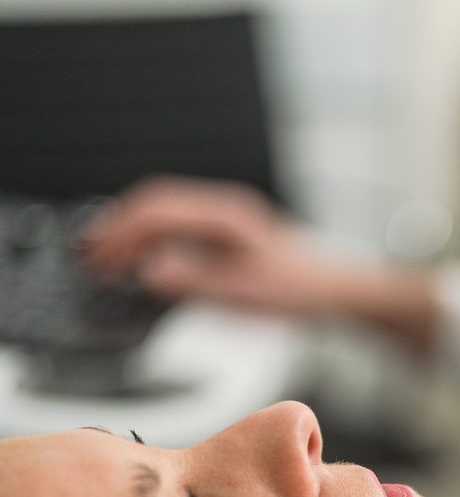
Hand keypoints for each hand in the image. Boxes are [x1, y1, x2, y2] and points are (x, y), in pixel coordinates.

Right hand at [82, 176, 346, 316]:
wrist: (332, 289)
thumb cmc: (297, 287)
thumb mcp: (242, 291)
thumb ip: (194, 279)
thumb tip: (150, 271)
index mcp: (224, 214)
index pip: (158, 209)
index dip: (123, 231)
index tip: (100, 253)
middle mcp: (222, 209)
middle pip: (155, 205)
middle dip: (118, 227)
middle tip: (91, 255)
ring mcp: (224, 219)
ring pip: (165, 214)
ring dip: (133, 234)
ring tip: (107, 258)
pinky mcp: (226, 234)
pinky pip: (179, 227)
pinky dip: (153, 241)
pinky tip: (142, 259)